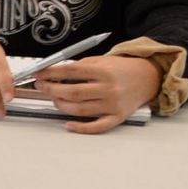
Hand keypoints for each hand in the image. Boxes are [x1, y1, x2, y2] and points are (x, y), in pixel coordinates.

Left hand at [32, 55, 161, 134]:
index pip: (71, 72)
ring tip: (54, 99)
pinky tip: (68, 124)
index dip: (50, 73)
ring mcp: (113, 105)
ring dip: (61, 105)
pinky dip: (81, 128)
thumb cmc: (122, 69)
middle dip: (51, 90)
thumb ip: (79, 68)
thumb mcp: (101, 61)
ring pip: (79, 109)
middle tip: (41, 86)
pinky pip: (97, 126)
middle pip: (73, 92)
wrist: (149, 77)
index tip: (38, 74)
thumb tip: (53, 75)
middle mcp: (109, 89)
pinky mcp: (117, 117)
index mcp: (104, 71)